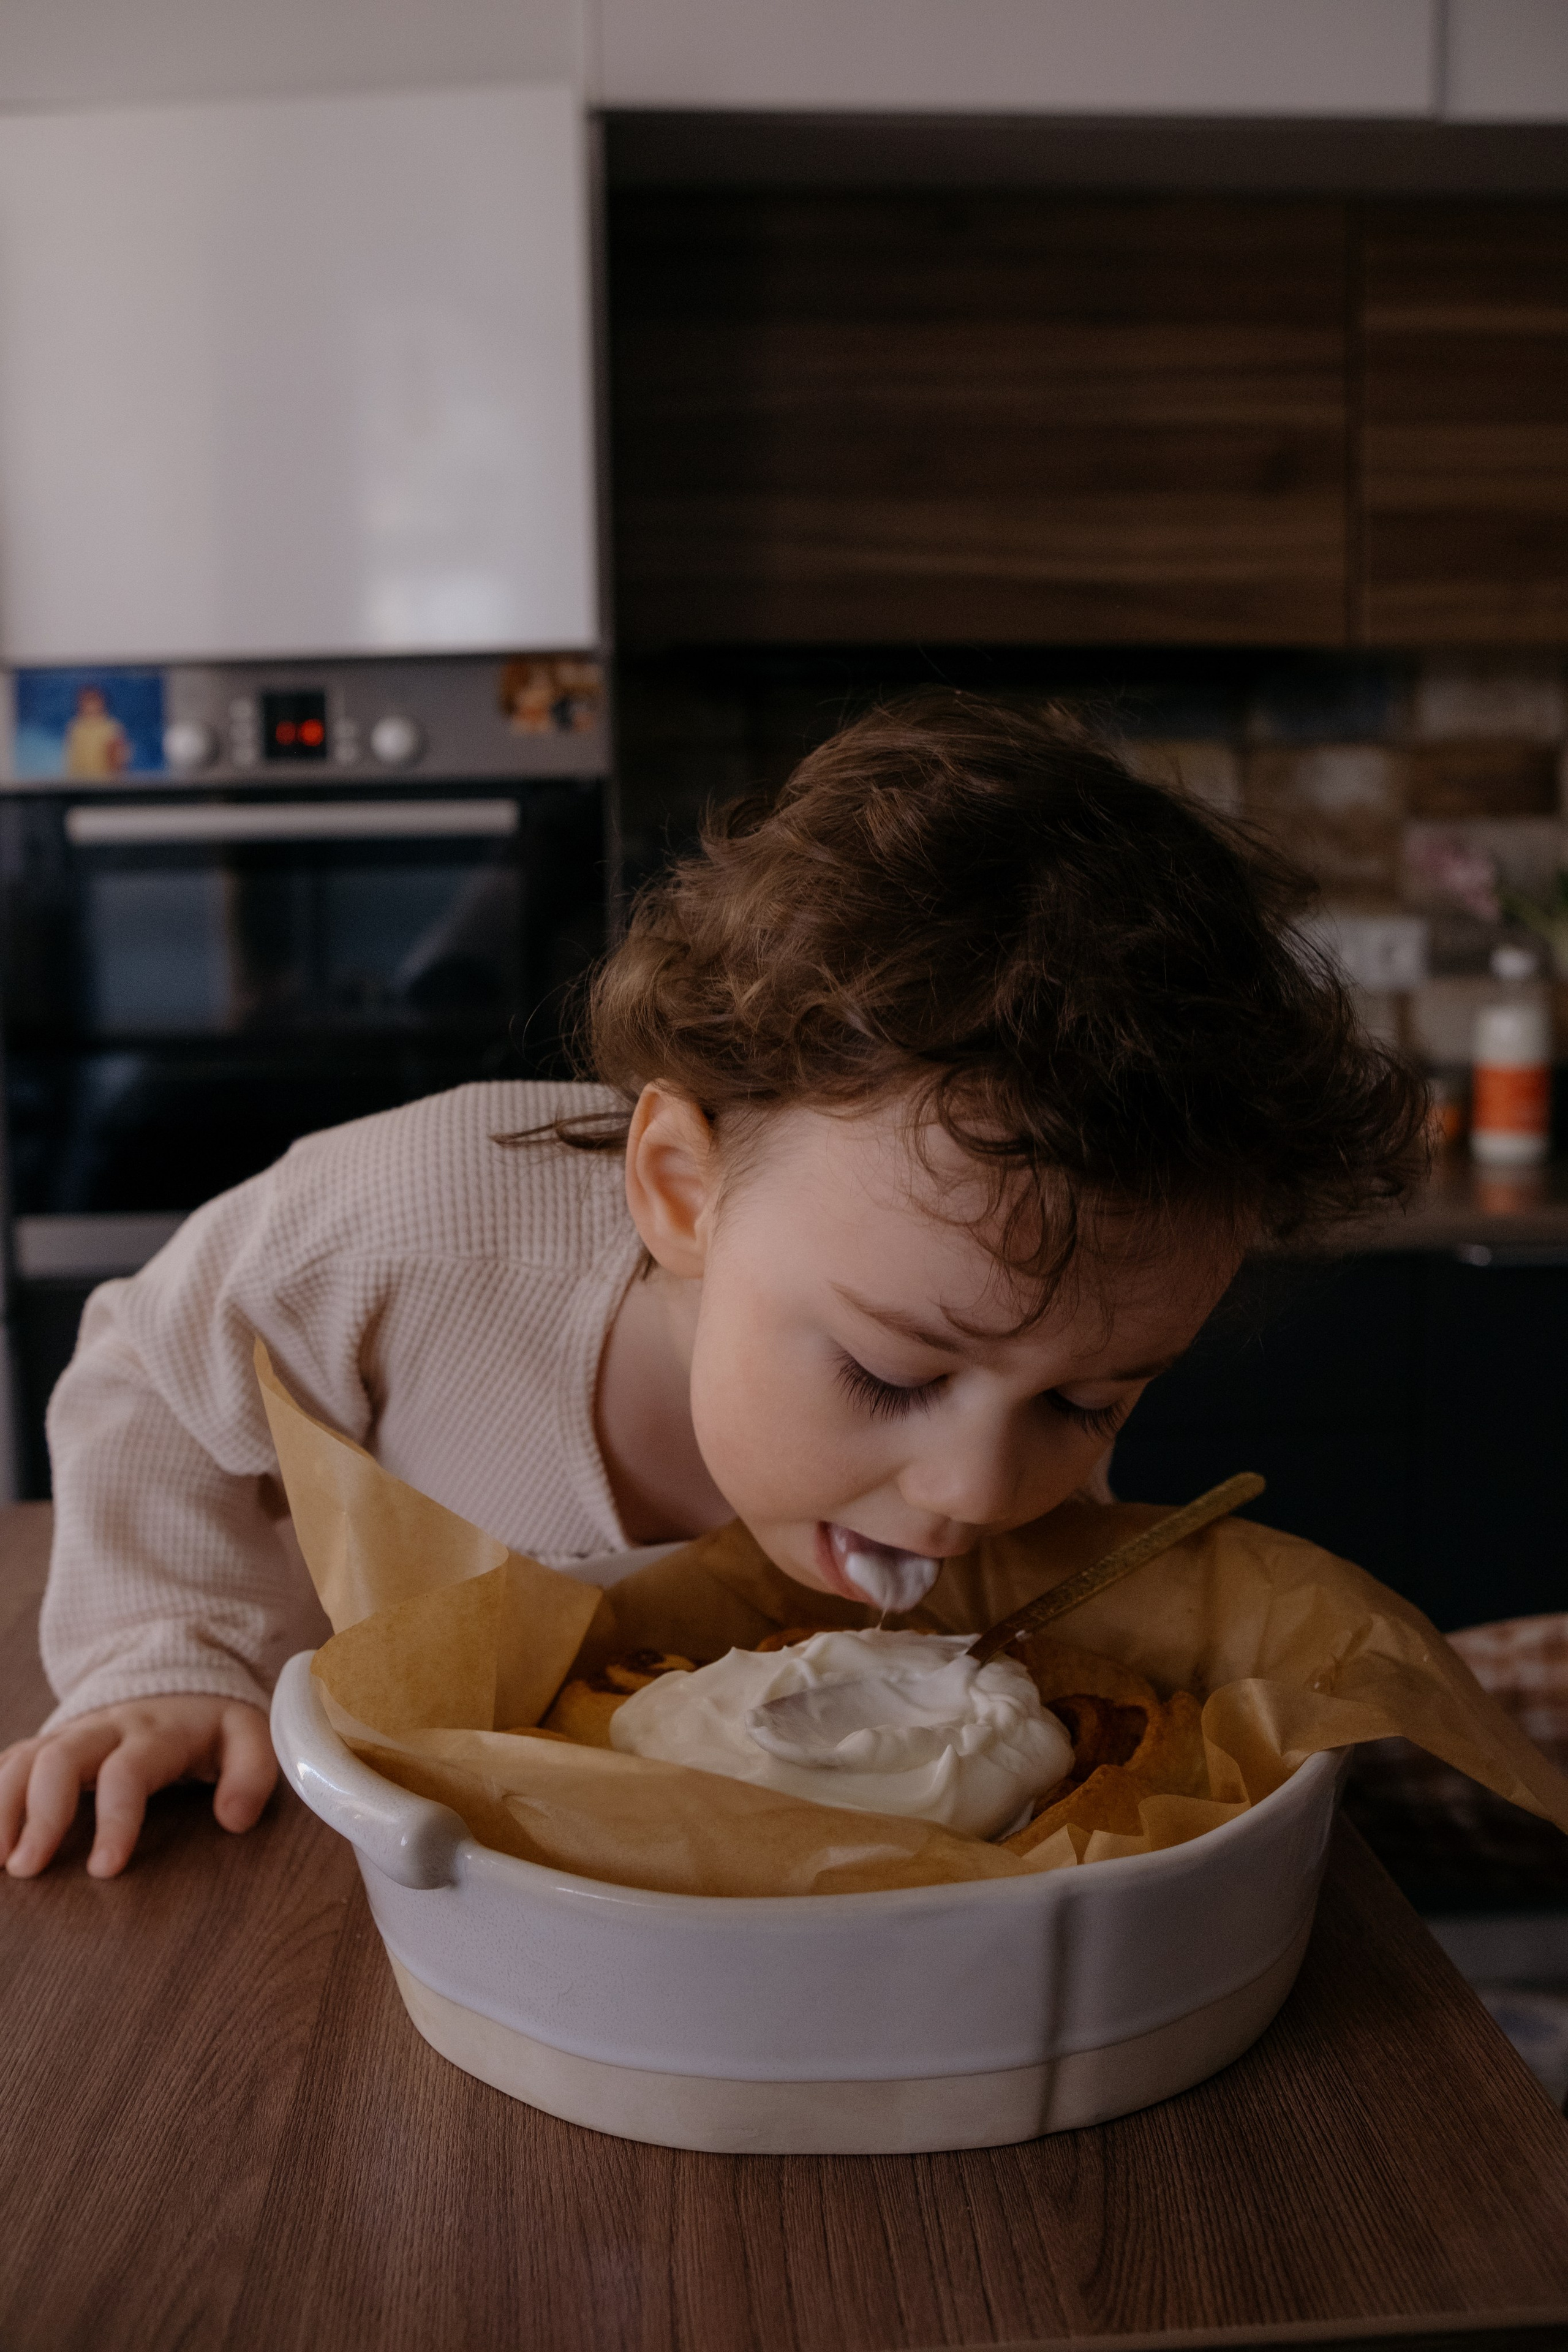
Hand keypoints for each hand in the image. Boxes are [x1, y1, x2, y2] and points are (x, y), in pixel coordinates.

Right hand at [0, 1696, 275, 1878]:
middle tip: (28, 1869)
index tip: (105, 1869)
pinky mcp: (47, 1746)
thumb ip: (252, 1773)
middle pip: (59, 1760)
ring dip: (1, 1807)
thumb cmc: (209, 1724)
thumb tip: (235, 1819)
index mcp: (155, 1732)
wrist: (177, 1679)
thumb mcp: (246, 1737)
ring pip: (23, 1758)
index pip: (128, 1771)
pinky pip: (9, 1763)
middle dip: (40, 1814)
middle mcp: (103, 1729)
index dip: (115, 1818)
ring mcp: (70, 1735)